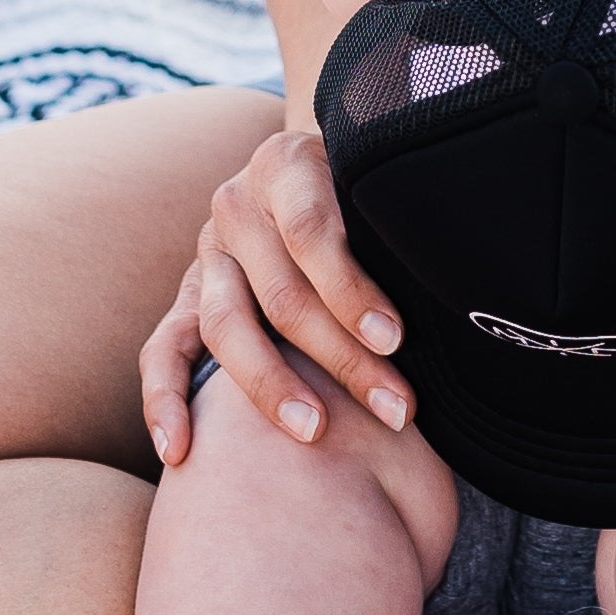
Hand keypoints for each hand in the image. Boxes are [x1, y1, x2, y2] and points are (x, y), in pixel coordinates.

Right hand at [139, 124, 415, 462]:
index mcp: (287, 164)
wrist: (308, 167)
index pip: (312, 231)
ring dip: (273, 385)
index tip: (396, 338)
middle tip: (396, 408)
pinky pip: (163, 349)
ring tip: (317, 431)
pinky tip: (180, 449)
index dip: (352, 288)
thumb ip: (394, 222)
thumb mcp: (376, 183)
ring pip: (226, 325)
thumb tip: (452, 284)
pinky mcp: (187, 296)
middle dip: (342, 356)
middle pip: (281, 291)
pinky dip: (164, 400)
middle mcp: (237, 205)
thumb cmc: (363, 189)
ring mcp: (207, 253)